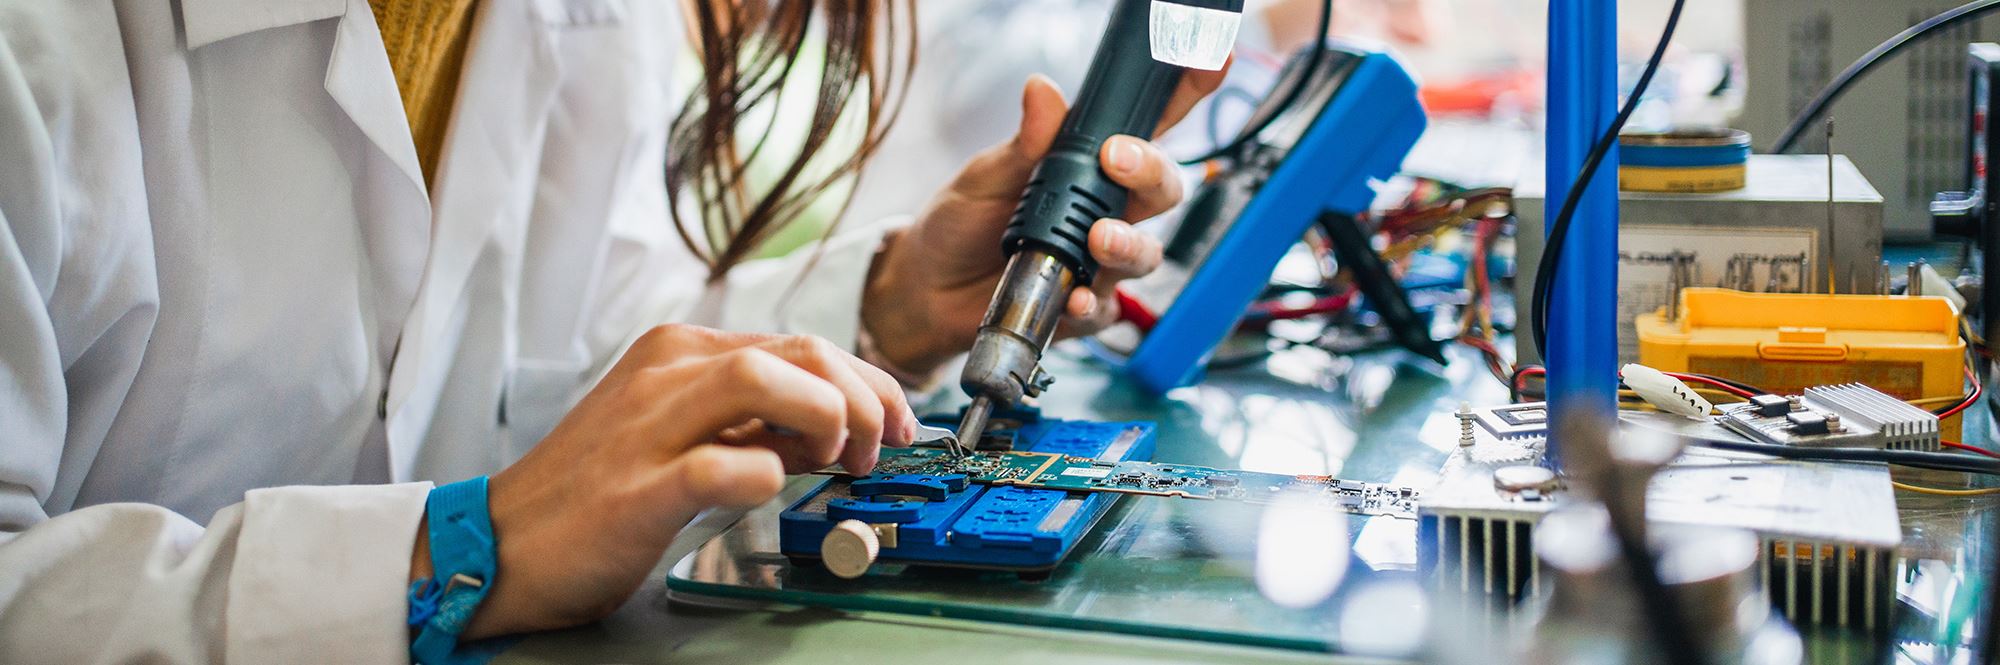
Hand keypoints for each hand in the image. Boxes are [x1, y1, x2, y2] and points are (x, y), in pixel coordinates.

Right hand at [410, 325, 917, 638]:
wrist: (500, 543)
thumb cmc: (595, 492)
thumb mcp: (685, 437)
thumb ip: (755, 423)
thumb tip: (833, 427)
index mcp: (682, 354)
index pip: (803, 344)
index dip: (869, 383)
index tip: (898, 423)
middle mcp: (667, 374)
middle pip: (800, 350)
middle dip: (864, 398)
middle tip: (877, 450)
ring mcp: (648, 426)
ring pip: (764, 379)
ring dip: (828, 418)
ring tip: (839, 462)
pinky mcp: (634, 487)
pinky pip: (715, 464)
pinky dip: (760, 473)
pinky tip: (771, 487)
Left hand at [862, 66, 1226, 374]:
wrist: (926, 286)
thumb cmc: (962, 221)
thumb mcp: (987, 174)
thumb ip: (1025, 142)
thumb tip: (1042, 92)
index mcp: (1089, 166)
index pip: (1148, 126)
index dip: (1185, 93)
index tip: (1207, 62)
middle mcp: (1105, 210)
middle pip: (1163, 189)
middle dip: (1152, 172)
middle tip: (1120, 161)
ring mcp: (1099, 261)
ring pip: (1147, 252)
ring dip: (1129, 243)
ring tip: (1100, 237)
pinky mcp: (1083, 307)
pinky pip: (1106, 309)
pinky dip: (1092, 303)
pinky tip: (1074, 297)